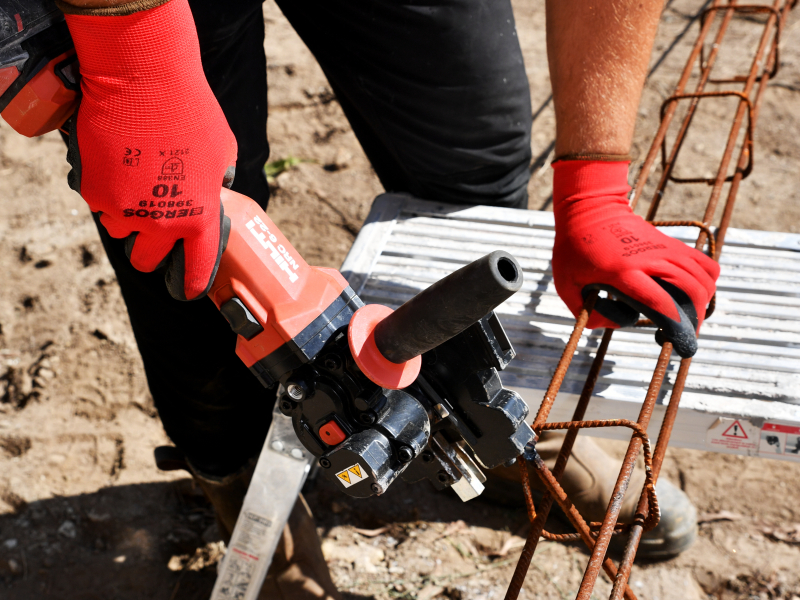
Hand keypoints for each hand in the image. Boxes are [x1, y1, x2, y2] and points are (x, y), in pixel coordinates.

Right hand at [63, 0, 236, 299]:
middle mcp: (161, 223)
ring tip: (137, 180)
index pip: (194, 269)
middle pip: (146, 261)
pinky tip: (120, 163)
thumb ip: (217, 183)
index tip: (186, 290)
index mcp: (199, 218)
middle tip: (152, 228)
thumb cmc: (191, 110)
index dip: (189, 283)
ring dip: (127, 215)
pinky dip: (108, 190)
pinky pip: (101, 203)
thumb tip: (213, 192)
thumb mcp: (223, 153)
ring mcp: (124, 210)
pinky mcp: (94, 193)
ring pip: (120, 230)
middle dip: (149, 250)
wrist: (144, 77)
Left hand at [551, 160, 719, 357]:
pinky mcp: (672, 243)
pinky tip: (695, 293)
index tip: (674, 340)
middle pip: (691, 289)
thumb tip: (612, 326)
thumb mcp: (566, 285)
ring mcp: (664, 248)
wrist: (589, 209)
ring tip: (690, 317)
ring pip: (704, 276)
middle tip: (684, 334)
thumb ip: (587, 313)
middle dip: (694, 318)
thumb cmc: (574, 249)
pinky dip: (708, 281)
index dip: (674, 324)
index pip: (660, 301)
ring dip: (703, 301)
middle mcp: (650, 258)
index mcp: (623, 272)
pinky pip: (705, 263)